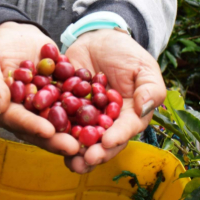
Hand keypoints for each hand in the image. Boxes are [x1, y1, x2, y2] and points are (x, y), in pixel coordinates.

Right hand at [0, 21, 80, 158]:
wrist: (15, 33)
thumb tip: (0, 105)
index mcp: (4, 111)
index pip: (18, 121)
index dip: (33, 127)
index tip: (48, 132)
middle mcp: (25, 113)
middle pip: (41, 129)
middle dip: (58, 139)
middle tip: (75, 147)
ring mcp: (44, 106)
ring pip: (60, 121)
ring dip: (75, 130)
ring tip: (91, 137)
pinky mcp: (59, 94)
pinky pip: (72, 102)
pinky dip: (86, 109)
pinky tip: (101, 114)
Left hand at [63, 28, 165, 173]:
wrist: (98, 39)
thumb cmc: (126, 54)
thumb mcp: (144, 68)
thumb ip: (150, 89)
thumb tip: (146, 108)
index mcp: (129, 116)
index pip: (125, 130)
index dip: (116, 137)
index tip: (107, 142)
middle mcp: (107, 122)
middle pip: (102, 143)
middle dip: (94, 153)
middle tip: (84, 160)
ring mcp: (85, 118)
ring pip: (80, 139)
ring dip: (73, 151)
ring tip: (68, 159)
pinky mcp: (66, 108)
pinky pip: (60, 121)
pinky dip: (54, 130)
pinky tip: (48, 137)